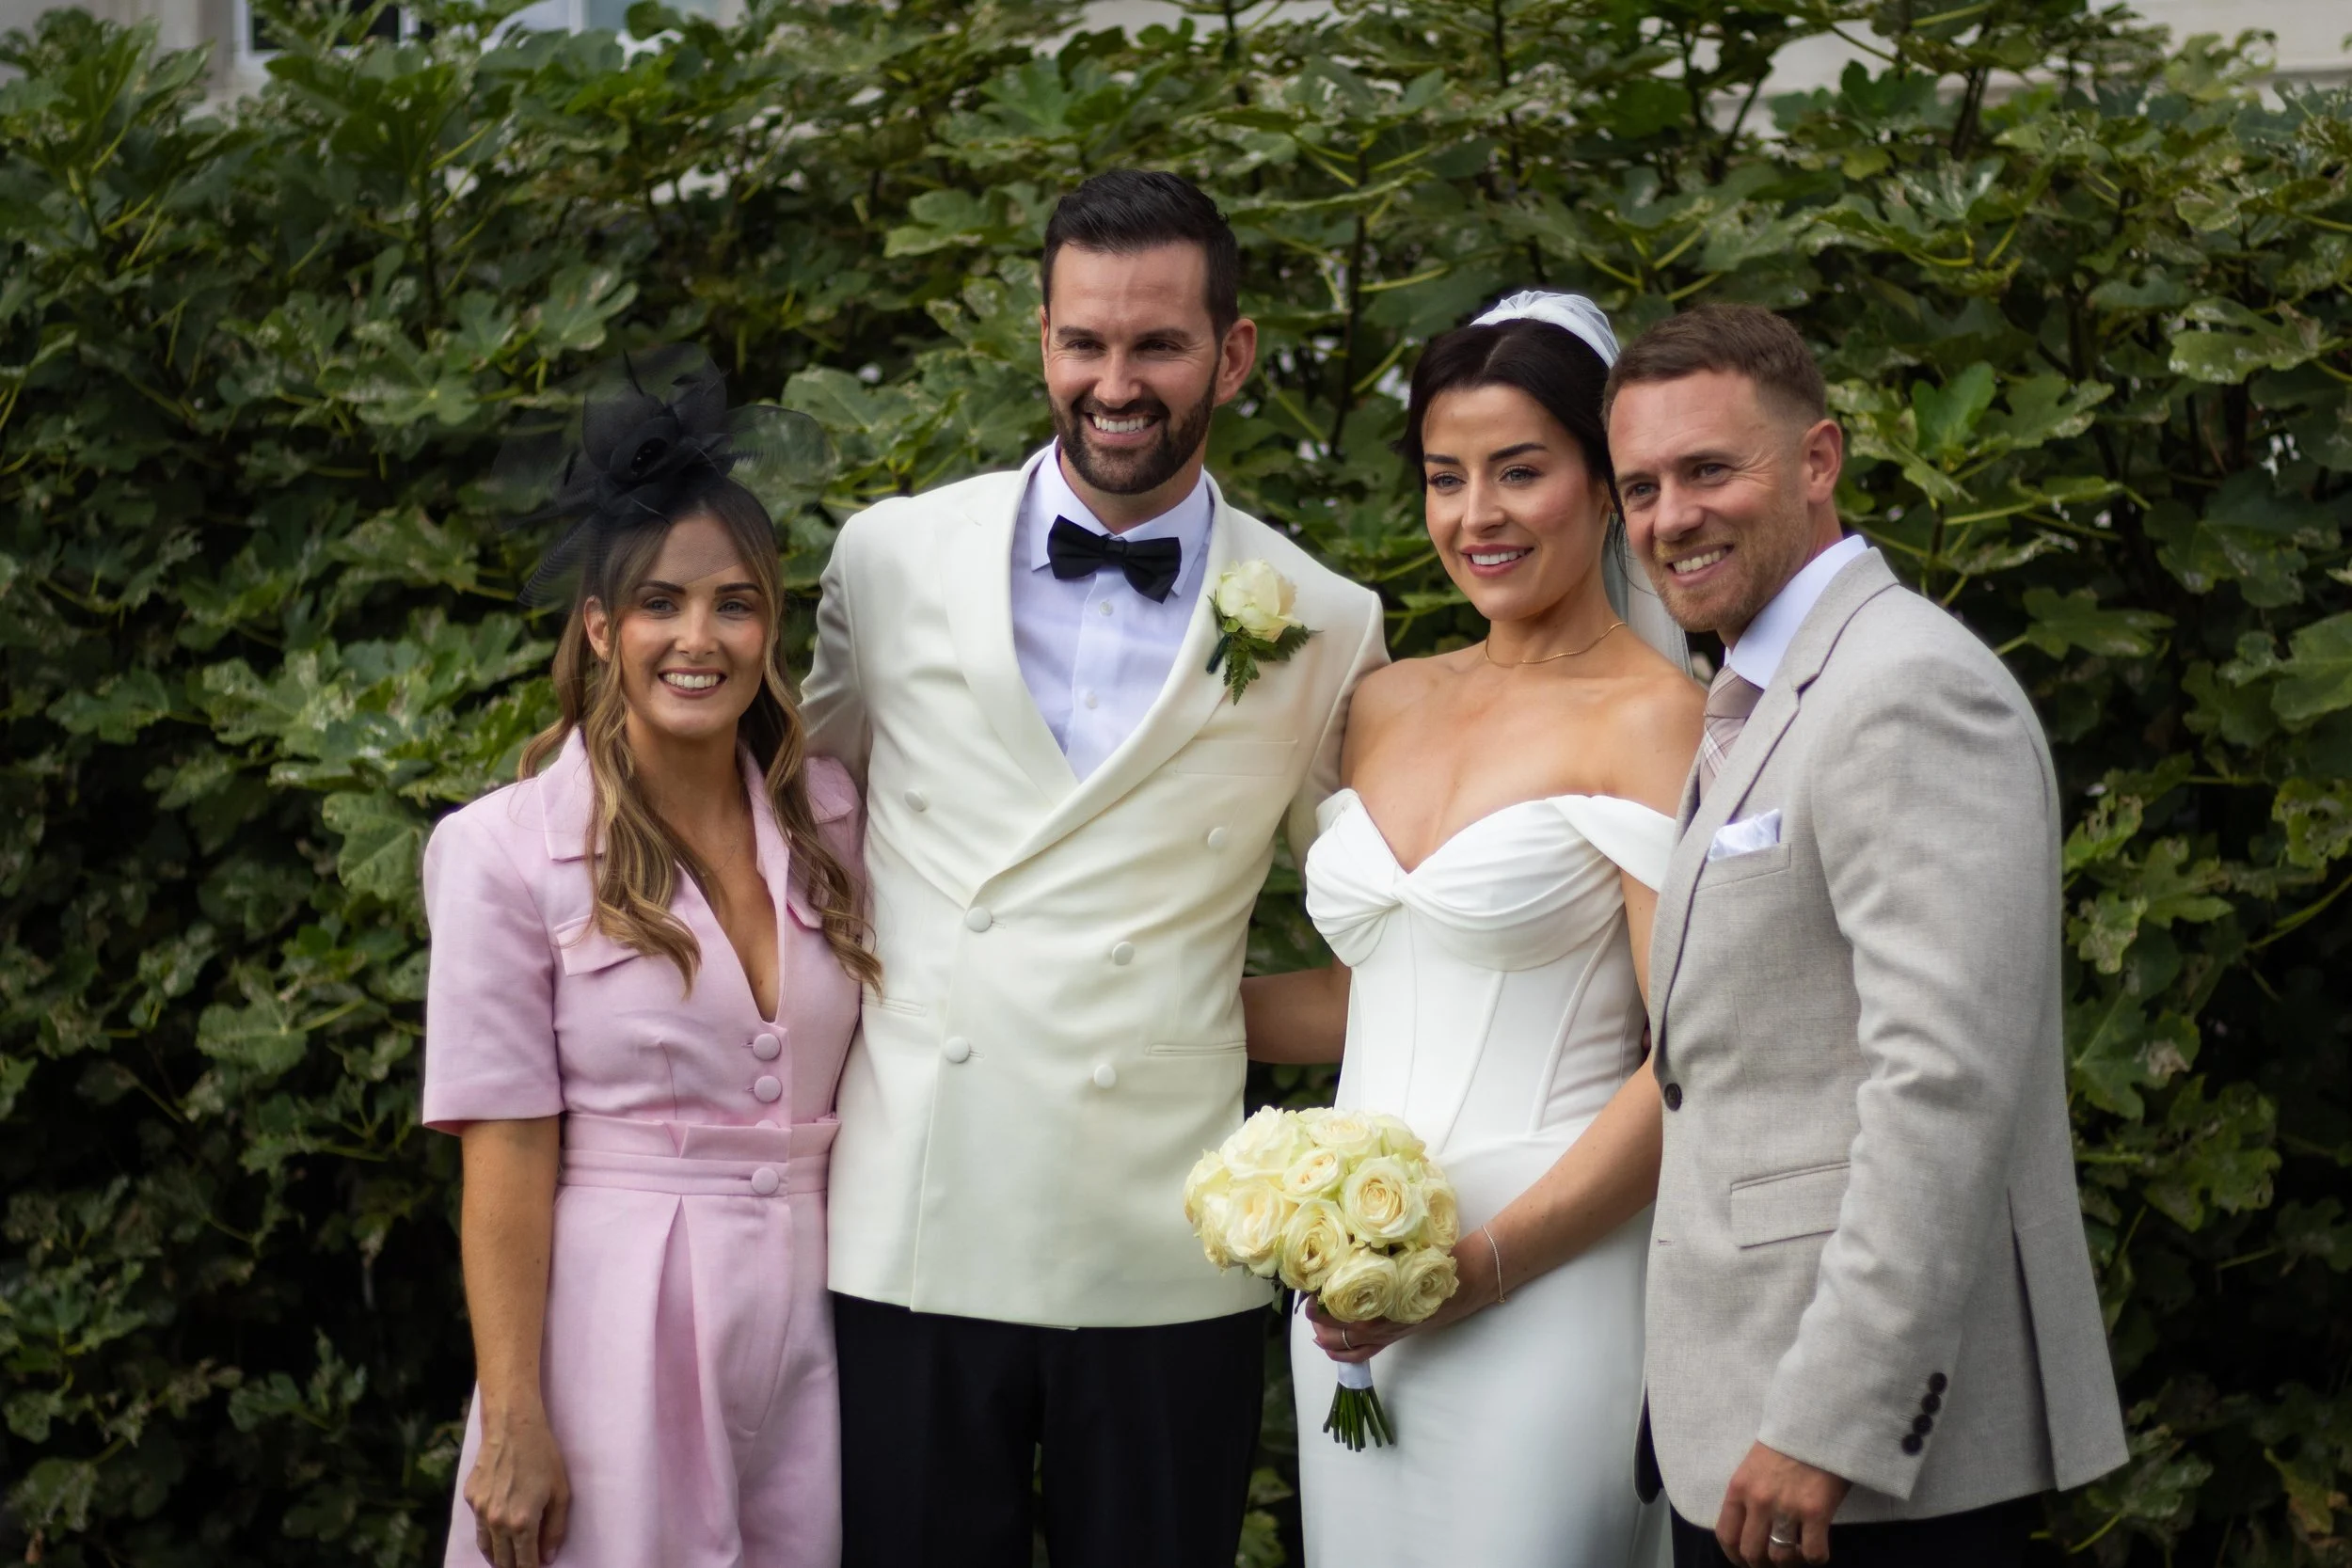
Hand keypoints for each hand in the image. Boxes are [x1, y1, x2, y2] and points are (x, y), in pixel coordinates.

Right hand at [464, 1398, 570, 1567]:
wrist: (512, 1427)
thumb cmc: (543, 1456)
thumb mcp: (561, 1493)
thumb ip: (555, 1529)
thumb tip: (548, 1557)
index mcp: (522, 1523)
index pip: (524, 1562)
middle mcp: (497, 1522)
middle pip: (502, 1560)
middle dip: (512, 1567)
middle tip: (522, 1565)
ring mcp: (479, 1511)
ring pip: (485, 1546)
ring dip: (496, 1557)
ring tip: (505, 1560)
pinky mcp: (470, 1498)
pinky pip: (478, 1524)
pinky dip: (487, 1532)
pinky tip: (496, 1528)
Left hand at [1303, 1233, 1503, 1363]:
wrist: (1472, 1277)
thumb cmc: (1440, 1259)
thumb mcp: (1408, 1251)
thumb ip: (1379, 1253)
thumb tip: (1347, 1245)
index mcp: (1384, 1300)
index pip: (1340, 1307)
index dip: (1318, 1301)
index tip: (1307, 1289)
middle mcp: (1385, 1322)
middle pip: (1339, 1330)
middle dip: (1318, 1320)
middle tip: (1307, 1305)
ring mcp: (1392, 1332)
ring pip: (1350, 1346)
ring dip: (1328, 1339)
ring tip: (1315, 1328)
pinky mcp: (1398, 1336)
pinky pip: (1366, 1353)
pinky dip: (1345, 1353)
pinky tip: (1331, 1348)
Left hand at [1716, 1441, 1848, 1565]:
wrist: (1817, 1421)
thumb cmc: (1787, 1441)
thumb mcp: (1754, 1465)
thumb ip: (1750, 1494)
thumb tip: (1752, 1527)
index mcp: (1739, 1487)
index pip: (1726, 1535)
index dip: (1735, 1555)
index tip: (1745, 1559)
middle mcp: (1759, 1501)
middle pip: (1751, 1553)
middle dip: (1762, 1563)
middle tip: (1774, 1558)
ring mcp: (1787, 1507)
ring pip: (1780, 1557)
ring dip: (1790, 1560)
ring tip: (1797, 1550)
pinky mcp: (1816, 1512)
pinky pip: (1813, 1553)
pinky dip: (1816, 1557)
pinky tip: (1817, 1545)